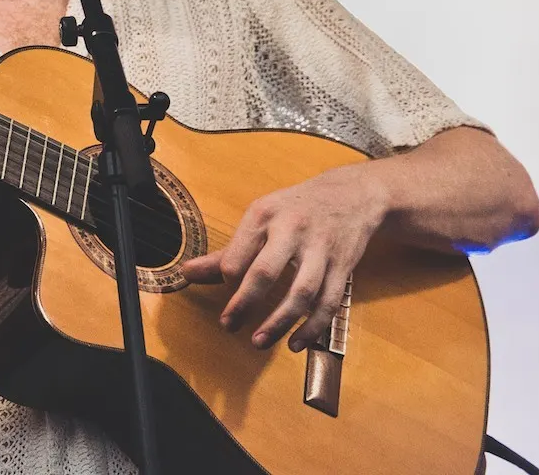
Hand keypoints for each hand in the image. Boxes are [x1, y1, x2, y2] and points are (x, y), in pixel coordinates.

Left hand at [180, 165, 386, 349]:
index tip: (225, 297)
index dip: (228, 280)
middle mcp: (292, 230)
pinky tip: (295, 344)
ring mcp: (321, 249)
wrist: (352, 194)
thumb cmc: (296, 209)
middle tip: (229, 325)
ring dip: (279, 323)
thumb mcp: (260, 219)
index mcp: (265, 215)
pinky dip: (312, 328)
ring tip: (258, 342)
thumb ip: (227, 252)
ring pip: (301, 293)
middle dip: (245, 303)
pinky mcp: (343, 267)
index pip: (237, 254)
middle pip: (266, 272)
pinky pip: (328, 303)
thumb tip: (187, 273)